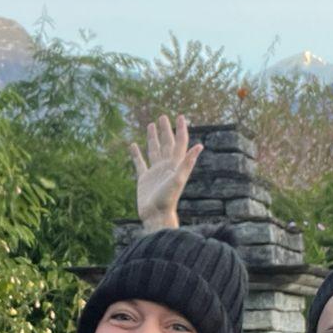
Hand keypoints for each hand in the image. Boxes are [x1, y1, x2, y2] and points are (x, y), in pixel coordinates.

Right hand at [132, 114, 200, 230]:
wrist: (156, 216)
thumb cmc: (168, 199)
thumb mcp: (179, 179)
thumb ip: (187, 162)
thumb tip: (200, 145)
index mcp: (175, 165)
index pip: (180, 143)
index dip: (180, 129)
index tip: (180, 116)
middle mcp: (166, 166)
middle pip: (166, 143)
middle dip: (165, 130)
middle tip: (163, 117)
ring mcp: (155, 172)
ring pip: (154, 150)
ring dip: (153, 138)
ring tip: (151, 125)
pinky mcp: (144, 179)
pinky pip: (139, 162)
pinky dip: (136, 154)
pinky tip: (133, 145)